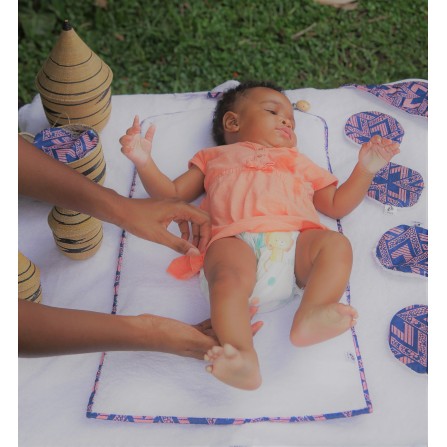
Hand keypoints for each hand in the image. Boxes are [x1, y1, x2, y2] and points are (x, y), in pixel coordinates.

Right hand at [119, 115, 155, 168]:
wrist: (145, 159)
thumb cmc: (145, 149)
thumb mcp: (148, 140)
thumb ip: (150, 133)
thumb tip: (154, 125)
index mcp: (135, 135)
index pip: (133, 127)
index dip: (135, 122)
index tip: (137, 117)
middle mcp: (130, 139)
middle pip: (126, 133)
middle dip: (130, 131)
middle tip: (134, 132)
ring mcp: (127, 145)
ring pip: (122, 140)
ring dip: (126, 138)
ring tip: (131, 139)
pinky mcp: (126, 152)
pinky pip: (123, 149)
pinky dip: (125, 148)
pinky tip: (130, 148)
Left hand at [120, 196, 210, 254]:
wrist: (121, 211)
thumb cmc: (138, 221)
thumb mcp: (159, 236)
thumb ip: (179, 244)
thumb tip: (195, 253)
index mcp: (180, 207)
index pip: (204, 219)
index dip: (206, 235)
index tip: (201, 249)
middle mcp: (180, 204)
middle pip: (200, 219)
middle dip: (202, 235)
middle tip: (198, 250)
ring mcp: (174, 206)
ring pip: (192, 219)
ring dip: (194, 233)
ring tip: (191, 248)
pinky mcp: (169, 210)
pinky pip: (183, 219)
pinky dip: (186, 230)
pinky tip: (181, 240)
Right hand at [137, 306, 262, 359]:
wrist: (145, 331)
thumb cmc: (166, 335)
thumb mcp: (189, 339)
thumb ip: (208, 344)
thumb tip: (229, 349)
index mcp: (206, 350)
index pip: (231, 344)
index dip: (247, 334)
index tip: (260, 323)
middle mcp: (204, 346)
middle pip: (229, 335)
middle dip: (243, 323)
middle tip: (256, 308)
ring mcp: (197, 338)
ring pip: (220, 328)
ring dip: (232, 317)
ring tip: (245, 305)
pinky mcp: (190, 330)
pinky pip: (208, 324)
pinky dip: (217, 317)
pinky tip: (224, 309)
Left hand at [358, 135, 399, 173]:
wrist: (366, 167)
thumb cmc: (363, 158)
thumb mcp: (362, 152)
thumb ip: (365, 147)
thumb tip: (369, 143)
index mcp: (373, 142)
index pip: (376, 138)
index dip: (378, 139)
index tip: (378, 141)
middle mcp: (380, 144)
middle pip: (384, 141)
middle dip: (387, 141)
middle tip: (389, 142)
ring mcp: (385, 149)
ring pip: (390, 146)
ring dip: (394, 145)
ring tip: (396, 145)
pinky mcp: (389, 155)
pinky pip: (393, 152)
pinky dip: (396, 151)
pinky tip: (397, 150)